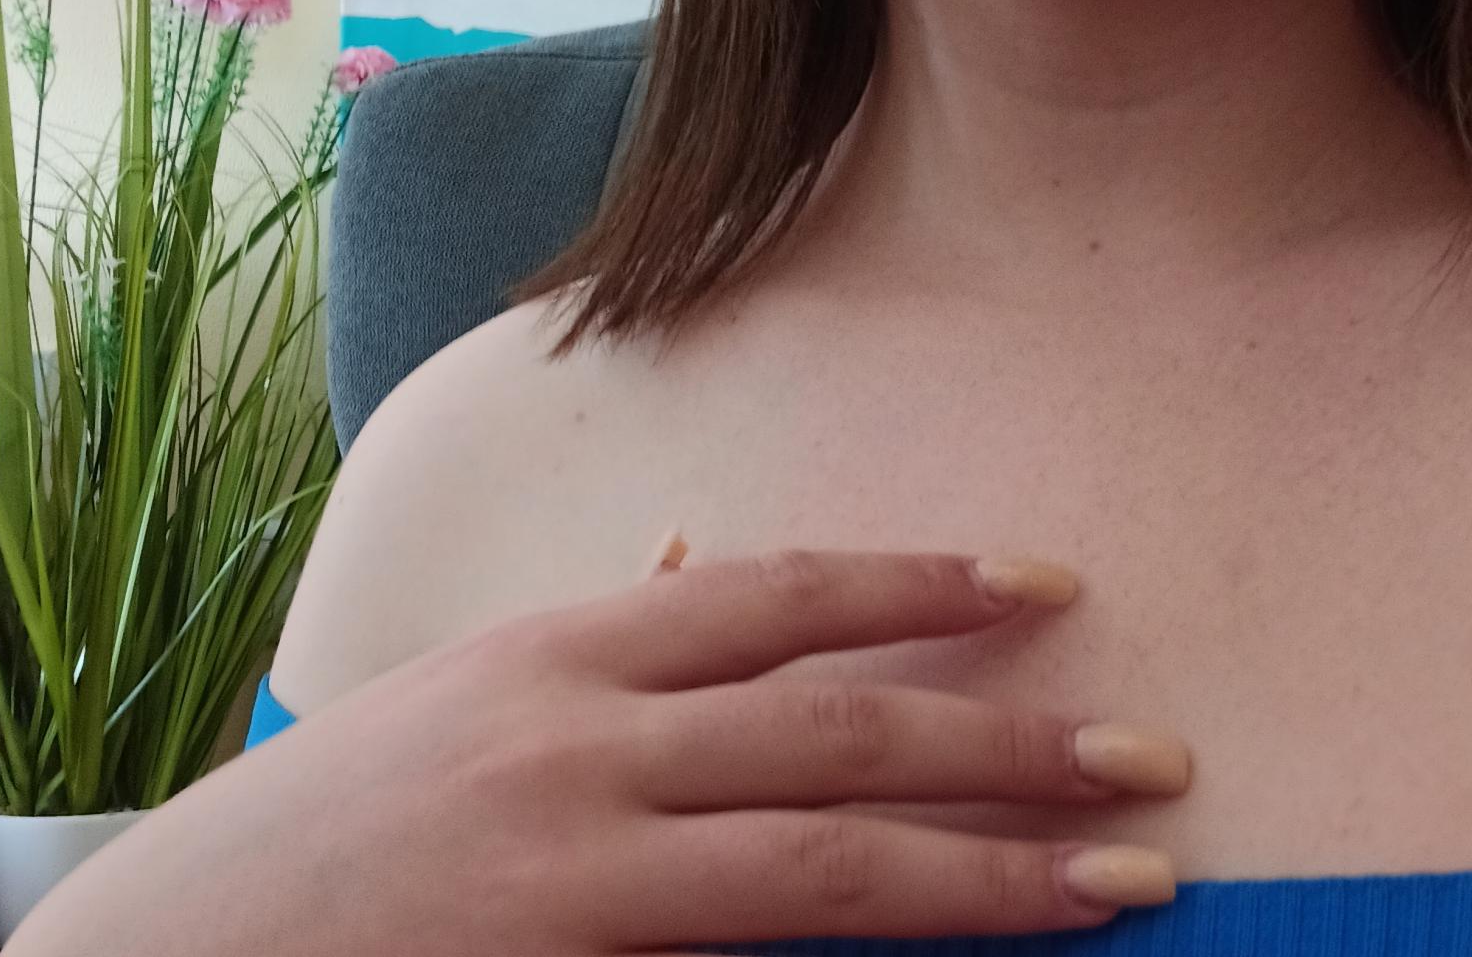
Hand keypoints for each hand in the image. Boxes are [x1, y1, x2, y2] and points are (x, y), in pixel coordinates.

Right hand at [4, 552, 1192, 956]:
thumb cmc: (318, 846)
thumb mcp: (457, 706)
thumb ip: (597, 640)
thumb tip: (706, 555)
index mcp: (553, 653)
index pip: (779, 596)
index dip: (922, 584)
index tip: (1046, 587)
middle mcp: (574, 736)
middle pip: (840, 721)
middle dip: (1011, 736)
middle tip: (1153, 756)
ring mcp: (568, 857)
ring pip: (829, 850)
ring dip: (994, 863)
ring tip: (1125, 874)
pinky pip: (760, 956)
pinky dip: (875, 955)